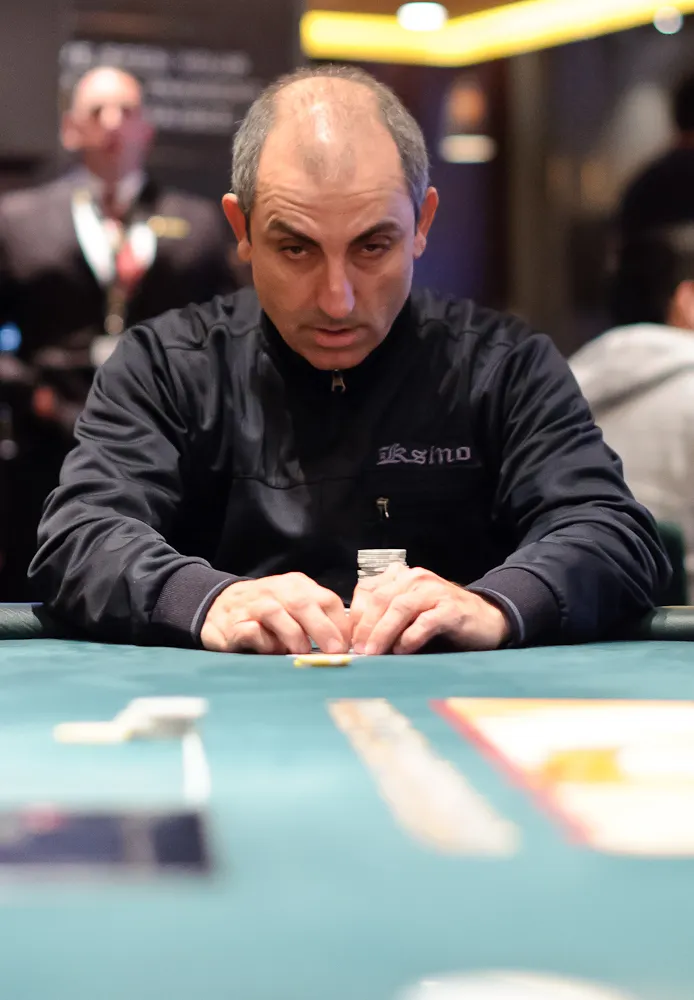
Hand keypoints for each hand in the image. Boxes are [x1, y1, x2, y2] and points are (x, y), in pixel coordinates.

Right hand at [200, 573, 350, 654]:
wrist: (218, 607)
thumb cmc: (265, 611)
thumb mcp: (293, 606)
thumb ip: (316, 619)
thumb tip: (343, 646)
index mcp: (296, 585)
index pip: (327, 599)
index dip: (340, 624)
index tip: (348, 645)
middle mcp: (276, 590)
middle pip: (303, 603)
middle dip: (322, 628)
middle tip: (334, 651)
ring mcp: (253, 605)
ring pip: (277, 613)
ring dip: (294, 635)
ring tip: (302, 653)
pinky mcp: (234, 624)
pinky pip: (252, 631)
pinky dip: (264, 642)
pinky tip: (271, 650)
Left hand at [350, 564, 509, 654]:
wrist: (487, 619)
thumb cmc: (442, 619)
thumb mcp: (410, 614)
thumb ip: (386, 619)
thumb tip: (359, 643)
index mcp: (401, 577)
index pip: (368, 590)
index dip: (356, 616)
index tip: (349, 640)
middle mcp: (416, 578)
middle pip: (381, 598)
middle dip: (366, 627)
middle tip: (359, 651)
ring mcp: (435, 591)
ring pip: (400, 607)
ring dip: (383, 632)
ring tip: (374, 653)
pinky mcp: (452, 609)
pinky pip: (426, 621)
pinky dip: (411, 637)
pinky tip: (403, 650)